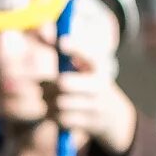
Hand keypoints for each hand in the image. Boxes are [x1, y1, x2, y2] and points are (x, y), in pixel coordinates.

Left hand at [52, 37, 137, 153]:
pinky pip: (62, 119)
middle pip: (64, 83)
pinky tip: (54, 112)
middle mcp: (100, 85)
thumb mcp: (86, 65)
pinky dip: (53, 115)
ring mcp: (96, 106)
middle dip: (49, 84)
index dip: (75, 47)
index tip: (62, 42)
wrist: (113, 116)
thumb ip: (68, 49)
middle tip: (43, 86)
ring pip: (59, 102)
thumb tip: (43, 31)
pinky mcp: (89, 123)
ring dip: (48, 101)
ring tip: (48, 99)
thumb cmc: (90, 83)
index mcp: (100, 67)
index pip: (89, 54)